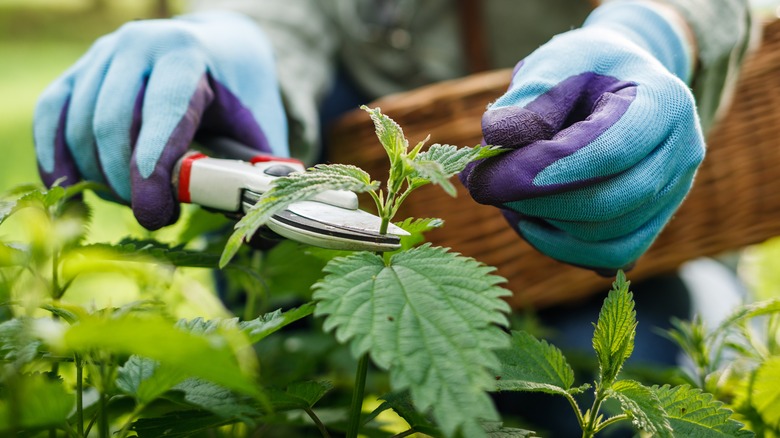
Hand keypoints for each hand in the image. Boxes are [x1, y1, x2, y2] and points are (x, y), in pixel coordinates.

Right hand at [33, 11, 288, 229]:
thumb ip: (259, 173)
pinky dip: (55, 155)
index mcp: (188, 55)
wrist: (218, 52)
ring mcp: (104, 55)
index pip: (163, 113)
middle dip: (126, 182)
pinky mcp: (80, 70)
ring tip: (133, 201)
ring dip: (99, 176)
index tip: (153, 213)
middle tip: (155, 216)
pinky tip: (71, 188)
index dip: (152, 168)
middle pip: (112, 122)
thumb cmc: (241, 98)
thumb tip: (265, 233)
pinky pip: (52, 113)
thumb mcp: (261, 128)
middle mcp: (139, 46)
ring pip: (79, 123)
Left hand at [461, 1, 704, 269]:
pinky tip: (528, 221)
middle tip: (483, 186)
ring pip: (608, 241)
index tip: (487, 176)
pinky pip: (610, 257)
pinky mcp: (654, 223)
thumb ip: (527, 99)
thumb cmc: (585, 69)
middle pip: (609, 204)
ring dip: (545, 229)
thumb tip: (494, 139)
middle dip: (535, 203)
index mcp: (665, 104)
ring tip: (504, 199)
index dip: (544, 172)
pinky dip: (563, 249)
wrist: (621, 82)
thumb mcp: (556, 63)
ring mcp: (673, 195)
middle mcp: (682, 155)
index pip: (609, 152)